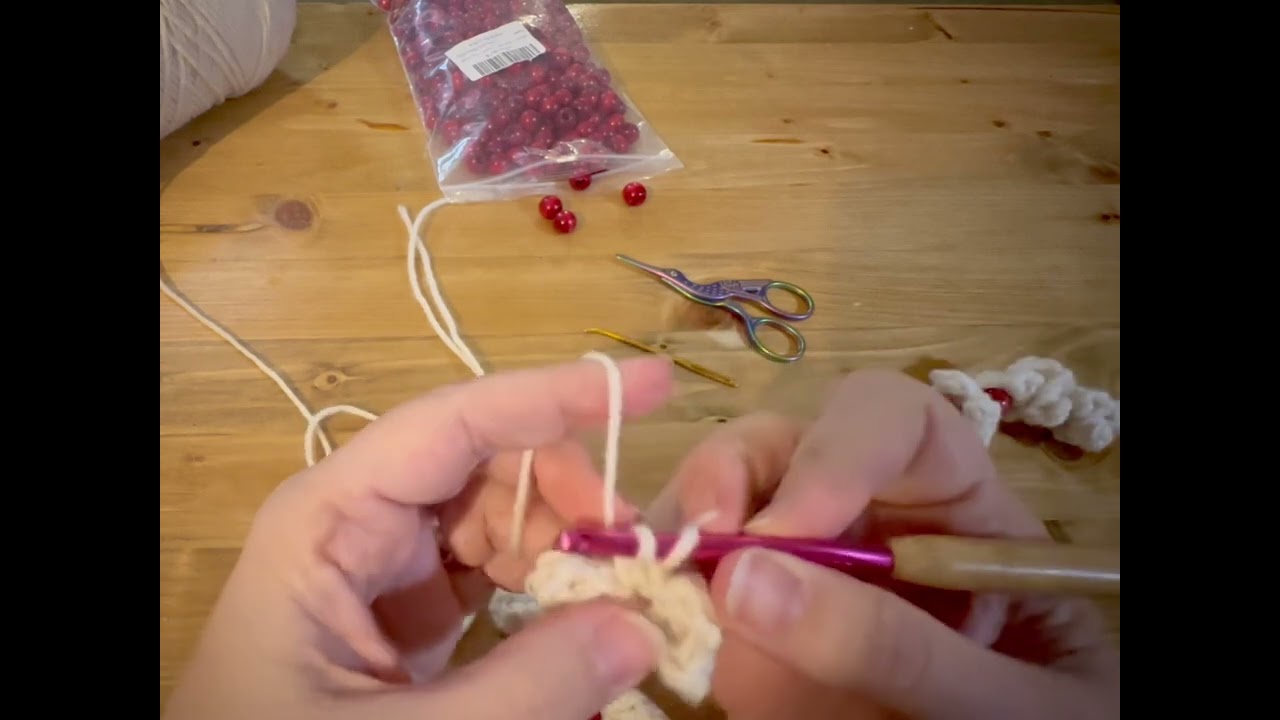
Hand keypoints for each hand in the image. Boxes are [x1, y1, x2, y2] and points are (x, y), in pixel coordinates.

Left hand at [163, 357, 674, 719]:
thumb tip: (642, 627)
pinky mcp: (411, 612)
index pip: (454, 424)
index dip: (554, 395)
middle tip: (636, 554)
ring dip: (565, 546)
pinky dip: (546, 586)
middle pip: (487, 464)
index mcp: (330, 521)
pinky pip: (495, 568)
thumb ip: (527, 687)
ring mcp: (388, 566)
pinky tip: (580, 618)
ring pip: (501, 515)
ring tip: (616, 598)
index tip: (647, 388)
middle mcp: (360, 523)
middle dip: (569, 495)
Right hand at [647, 369, 1119, 719]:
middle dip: (727, 477)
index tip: (786, 530)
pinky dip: (658, 599)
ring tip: (656, 594)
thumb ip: (897, 645)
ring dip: (679, 531)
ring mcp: (804, 580)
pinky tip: (650, 630)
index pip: (898, 424)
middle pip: (783, 448)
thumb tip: (747, 580)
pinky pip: (696, 594)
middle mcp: (869, 525)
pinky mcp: (759, 641)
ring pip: (721, 508)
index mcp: (959, 513)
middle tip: (694, 546)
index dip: (837, 449)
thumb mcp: (1007, 699)